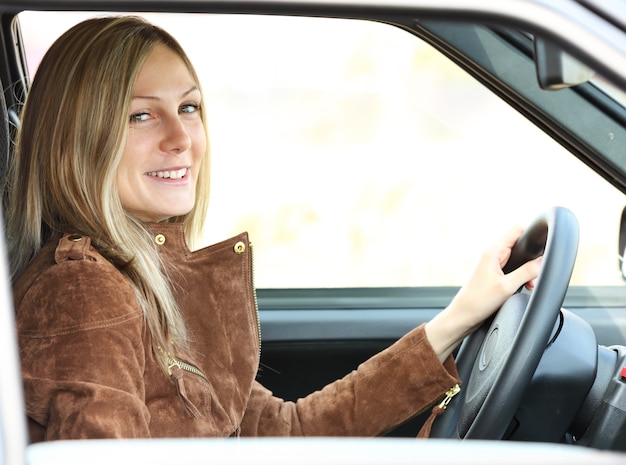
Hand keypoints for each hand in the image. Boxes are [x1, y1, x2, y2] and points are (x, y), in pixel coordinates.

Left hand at [425, 226, 542, 361]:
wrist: (463, 316)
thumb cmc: (478, 301)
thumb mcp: (507, 286)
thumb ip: (527, 272)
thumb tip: (543, 261)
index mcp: (493, 251)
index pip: (517, 230)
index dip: (531, 234)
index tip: (543, 246)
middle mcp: (493, 255)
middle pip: (520, 245)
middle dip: (532, 258)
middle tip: (535, 274)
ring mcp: (493, 265)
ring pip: (518, 259)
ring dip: (527, 270)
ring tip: (529, 284)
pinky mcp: (495, 275)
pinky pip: (513, 270)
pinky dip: (521, 277)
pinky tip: (523, 287)